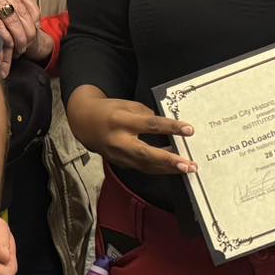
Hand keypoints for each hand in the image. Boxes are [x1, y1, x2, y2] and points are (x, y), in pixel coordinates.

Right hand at [65, 86, 193, 176]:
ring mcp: (118, 156)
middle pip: (146, 153)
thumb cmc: (109, 111)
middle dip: (169, 160)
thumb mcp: (127, 105)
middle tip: (188, 165)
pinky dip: (159, 169)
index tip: (189, 130)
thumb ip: (146, 115)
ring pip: (146, 166)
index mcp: (120, 120)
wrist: (85, 124)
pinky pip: (142, 168)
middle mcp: (118, 141)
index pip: (150, 124)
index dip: (170, 127)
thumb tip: (167, 129)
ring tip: (187, 168)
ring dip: (168, 169)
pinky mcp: (120, 164)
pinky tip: (173, 168)